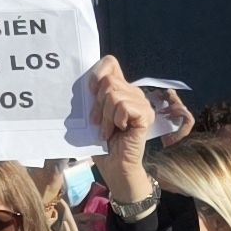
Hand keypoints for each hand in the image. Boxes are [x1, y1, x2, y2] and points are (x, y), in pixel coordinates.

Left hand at [79, 53, 155, 212]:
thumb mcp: (93, 115)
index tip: (90, 92)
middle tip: (99, 122)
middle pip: (109, 81)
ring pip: (114, 95)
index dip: (97, 73)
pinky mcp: (146, 116)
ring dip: (106, 117)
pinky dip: (116, 120)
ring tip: (108, 130)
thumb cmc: (102, 144)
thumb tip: (85, 82)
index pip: (110, 63)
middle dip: (98, 104)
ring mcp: (142, 104)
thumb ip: (92, 96)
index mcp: (121, 90)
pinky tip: (120, 130)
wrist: (115, 167)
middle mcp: (134, 94)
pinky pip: (124, 107)